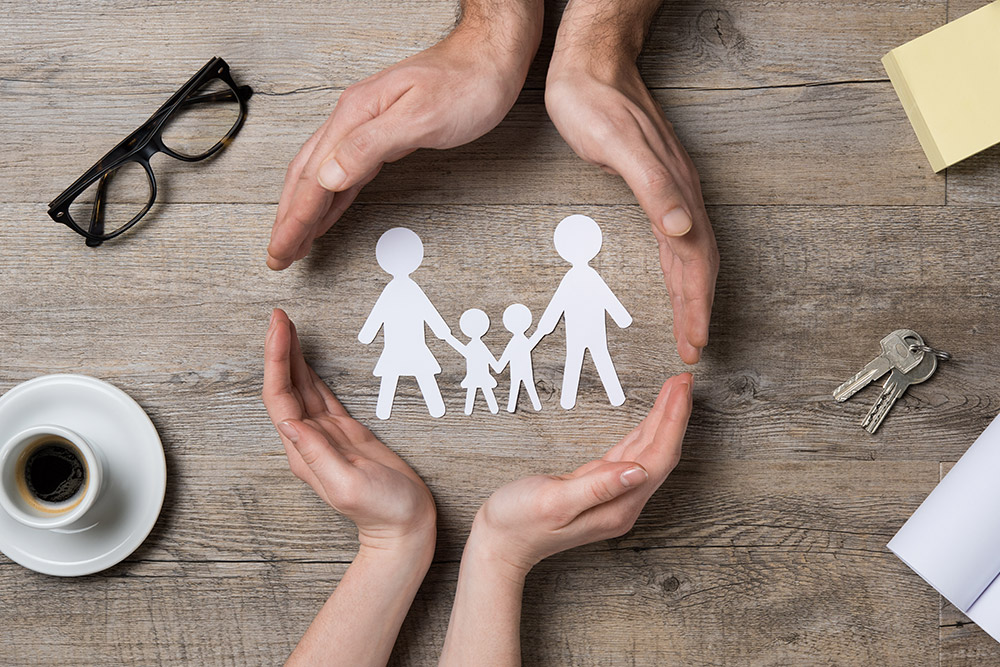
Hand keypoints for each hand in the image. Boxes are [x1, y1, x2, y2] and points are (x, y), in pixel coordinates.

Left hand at [263, 308, 435, 553]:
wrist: (405, 526)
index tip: (279, 329)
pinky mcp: (344, 432)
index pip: (280, 398)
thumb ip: (317, 454)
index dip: (277, 361)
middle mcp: (308, 440)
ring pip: (300, 387)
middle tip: (277, 315)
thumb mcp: (349, 485)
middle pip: (284, 386)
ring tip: (285, 326)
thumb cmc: (383, 510)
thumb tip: (288, 422)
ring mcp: (325, 435)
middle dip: (279, 349)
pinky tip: (305, 357)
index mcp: (304, 451)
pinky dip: (310, 372)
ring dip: (291, 356)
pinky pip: (320, 394)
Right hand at [267, 8, 542, 269]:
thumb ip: (371, 146)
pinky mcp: (383, 135)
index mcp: (355, 114)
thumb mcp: (421, 117)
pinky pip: (345, 173)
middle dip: (288, 219)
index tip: (280, 248)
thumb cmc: (467, 82)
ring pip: (321, 176)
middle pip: (306, 177)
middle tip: (277, 255)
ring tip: (292, 242)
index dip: (294, 218)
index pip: (313, 177)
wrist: (490, 58)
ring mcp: (366, 126)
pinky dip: (329, 199)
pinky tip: (325, 213)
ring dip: (303, 211)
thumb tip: (328, 176)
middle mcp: (354, 119)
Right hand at [471, 373, 691, 572]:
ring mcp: (614, 497)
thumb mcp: (554, 501)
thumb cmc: (519, 522)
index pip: (657, 459)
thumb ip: (598, 486)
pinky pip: (631, 455)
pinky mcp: (600, 488)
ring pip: (648, 453)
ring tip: (674, 391)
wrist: (500, 542)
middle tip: (683, 380)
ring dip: (662, 420)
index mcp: (618, 507)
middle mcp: (623, 504)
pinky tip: (650, 420)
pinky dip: (643, 432)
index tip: (681, 390)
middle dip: (674, 415)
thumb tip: (638, 470)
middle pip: (660, 454)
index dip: (672, 422)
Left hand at [545, 31, 718, 364]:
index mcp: (676, 190)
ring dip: (691, 293)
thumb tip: (683, 230)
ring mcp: (672, 188)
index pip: (694, 260)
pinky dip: (678, 267)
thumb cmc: (595, 102)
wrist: (590, 62)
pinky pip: (676, 237)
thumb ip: (653, 188)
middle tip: (694, 348)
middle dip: (698, 309)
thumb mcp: (617, 146)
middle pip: (699, 263)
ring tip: (690, 327)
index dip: (695, 305)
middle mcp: (681, 193)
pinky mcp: (657, 183)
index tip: (695, 342)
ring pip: (690, 252)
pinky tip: (674, 278)